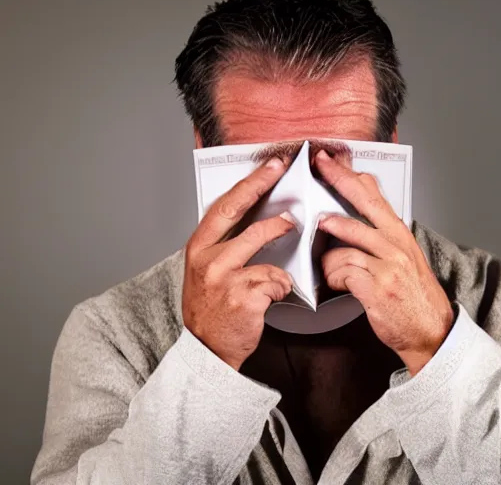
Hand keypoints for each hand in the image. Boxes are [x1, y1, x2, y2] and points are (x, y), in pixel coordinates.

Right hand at [183, 157, 294, 370]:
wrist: (208, 347)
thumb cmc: (210, 306)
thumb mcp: (206, 270)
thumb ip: (223, 244)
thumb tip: (252, 217)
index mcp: (198, 247)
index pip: (223, 207)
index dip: (247, 184)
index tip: (267, 167)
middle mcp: (207, 257)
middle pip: (237, 212)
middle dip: (260, 185)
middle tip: (280, 170)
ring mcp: (224, 276)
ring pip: (261, 242)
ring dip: (280, 235)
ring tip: (286, 238)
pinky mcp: (244, 295)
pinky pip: (276, 278)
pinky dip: (281, 285)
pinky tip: (271, 295)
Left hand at [314, 149, 453, 375]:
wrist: (431, 329)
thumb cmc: (412, 294)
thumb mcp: (402, 257)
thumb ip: (380, 236)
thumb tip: (354, 218)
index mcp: (399, 233)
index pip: (374, 195)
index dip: (350, 175)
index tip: (331, 161)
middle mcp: (395, 243)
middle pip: (363, 202)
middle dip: (338, 180)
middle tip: (320, 166)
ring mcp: (388, 263)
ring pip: (346, 239)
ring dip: (329, 250)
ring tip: (322, 251)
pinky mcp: (377, 286)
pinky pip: (343, 270)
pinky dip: (332, 276)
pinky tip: (335, 283)